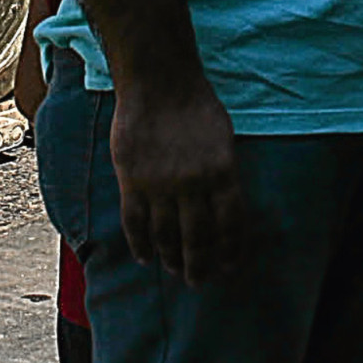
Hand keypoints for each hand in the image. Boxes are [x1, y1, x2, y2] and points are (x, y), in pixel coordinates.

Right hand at [109, 82, 246, 286]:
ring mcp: (161, 185)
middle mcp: (194, 184)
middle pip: (198, 238)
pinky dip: (139, 244)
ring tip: (174, 270)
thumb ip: (223, 174)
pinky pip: (135, 223)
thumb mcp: (224, 139)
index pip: (231, 224)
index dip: (230, 250)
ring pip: (166, 235)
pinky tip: (145, 257)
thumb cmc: (195, 105)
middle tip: (198, 280)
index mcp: (223, 172)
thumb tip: (223, 209)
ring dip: (171, 258)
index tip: (229, 267)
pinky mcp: (132, 181)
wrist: (158, 82)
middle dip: (200, 265)